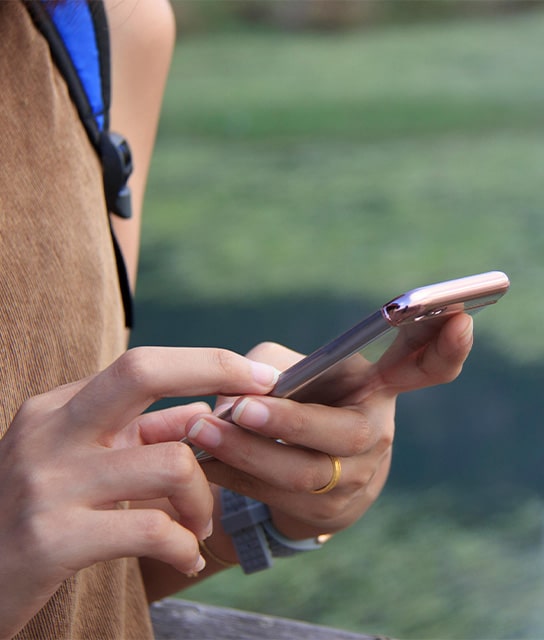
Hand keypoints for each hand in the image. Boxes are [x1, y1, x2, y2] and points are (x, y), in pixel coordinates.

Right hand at [0, 347, 278, 637]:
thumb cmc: (32, 514)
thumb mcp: (81, 462)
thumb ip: (140, 436)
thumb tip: (202, 414)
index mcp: (59, 407)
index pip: (142, 364)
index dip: (208, 361)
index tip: (258, 374)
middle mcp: (51, 431)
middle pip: (142, 371)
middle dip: (216, 370)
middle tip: (263, 398)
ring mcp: (48, 482)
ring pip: (170, 461)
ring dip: (203, 500)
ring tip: (199, 526)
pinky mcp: (50, 539)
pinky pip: (151, 528)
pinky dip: (184, 545)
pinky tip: (186, 558)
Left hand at [184, 314, 472, 539]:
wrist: (298, 470)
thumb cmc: (296, 401)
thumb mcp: (290, 372)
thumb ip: (267, 367)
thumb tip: (237, 388)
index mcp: (378, 388)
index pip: (425, 368)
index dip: (445, 347)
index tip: (458, 316)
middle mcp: (375, 434)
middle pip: (342, 433)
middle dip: (287, 422)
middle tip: (239, 409)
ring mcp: (357, 480)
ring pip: (302, 472)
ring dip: (246, 452)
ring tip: (201, 433)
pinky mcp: (328, 514)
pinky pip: (277, 497)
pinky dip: (236, 477)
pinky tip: (203, 462)